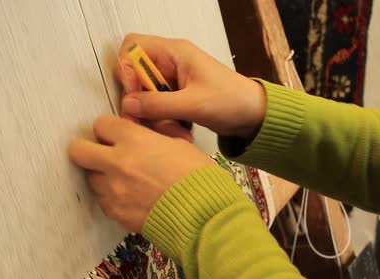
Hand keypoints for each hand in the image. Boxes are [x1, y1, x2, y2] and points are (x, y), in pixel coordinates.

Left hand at [68, 115, 213, 232]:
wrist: (203, 215)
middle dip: (88, 149)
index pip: (101, 124)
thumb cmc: (198, 178)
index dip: (109, 128)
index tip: (115, 134)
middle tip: (103, 153)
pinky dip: (112, 197)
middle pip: (79, 150)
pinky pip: (103, 200)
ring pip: (90, 177)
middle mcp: (117, 163)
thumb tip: (142, 130)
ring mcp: (113, 190)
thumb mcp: (180, 144)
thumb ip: (154, 135)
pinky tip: (131, 197)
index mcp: (134, 140)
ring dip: (102, 175)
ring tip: (123, 180)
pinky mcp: (115, 212)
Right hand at [115, 33, 266, 138]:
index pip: (133, 47)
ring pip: (143, 96)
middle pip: (135, 76)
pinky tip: (179, 130)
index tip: (134, 93)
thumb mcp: (194, 104)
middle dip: (139, 101)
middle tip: (146, 118)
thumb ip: (158, 104)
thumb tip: (128, 105)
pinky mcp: (174, 97)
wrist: (253, 116)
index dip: (126, 69)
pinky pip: (155, 108)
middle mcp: (170, 63)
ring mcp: (171, 81)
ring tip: (174, 130)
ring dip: (153, 117)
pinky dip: (162, 122)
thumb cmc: (233, 100)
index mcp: (175, 52)